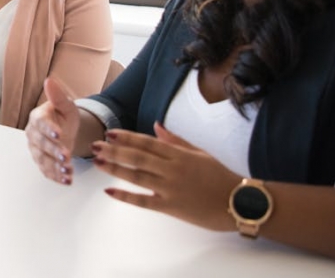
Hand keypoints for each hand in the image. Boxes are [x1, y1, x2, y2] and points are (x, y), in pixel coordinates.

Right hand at [26, 77, 80, 184]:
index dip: (49, 129)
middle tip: (66, 156)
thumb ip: (58, 96)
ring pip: (43, 159)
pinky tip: (67, 179)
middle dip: (53, 151)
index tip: (59, 134)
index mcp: (37, 118)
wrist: (66, 130)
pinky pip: (46, 171)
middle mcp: (33, 134)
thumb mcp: (66, 105)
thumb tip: (49, 80)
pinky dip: (56, 176)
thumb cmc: (64, 116)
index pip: (40, 123)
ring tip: (68, 171)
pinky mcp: (42, 162)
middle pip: (41, 144)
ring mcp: (36, 150)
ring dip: (55, 167)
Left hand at [92, 121, 239, 231]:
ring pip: (137, 176)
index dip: (127, 137)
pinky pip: (144, 201)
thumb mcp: (200, 153)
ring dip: (115, 169)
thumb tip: (156, 127)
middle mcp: (172, 169)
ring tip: (98, 163)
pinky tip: (110, 192)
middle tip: (95, 146)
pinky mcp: (171, 207)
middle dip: (114, 151)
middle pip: (138, 157)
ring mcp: (170, 188)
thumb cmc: (220, 176)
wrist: (239, 202)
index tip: (110, 133)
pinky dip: (126, 196)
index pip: (148, 142)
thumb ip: (176, 141)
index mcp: (179, 154)